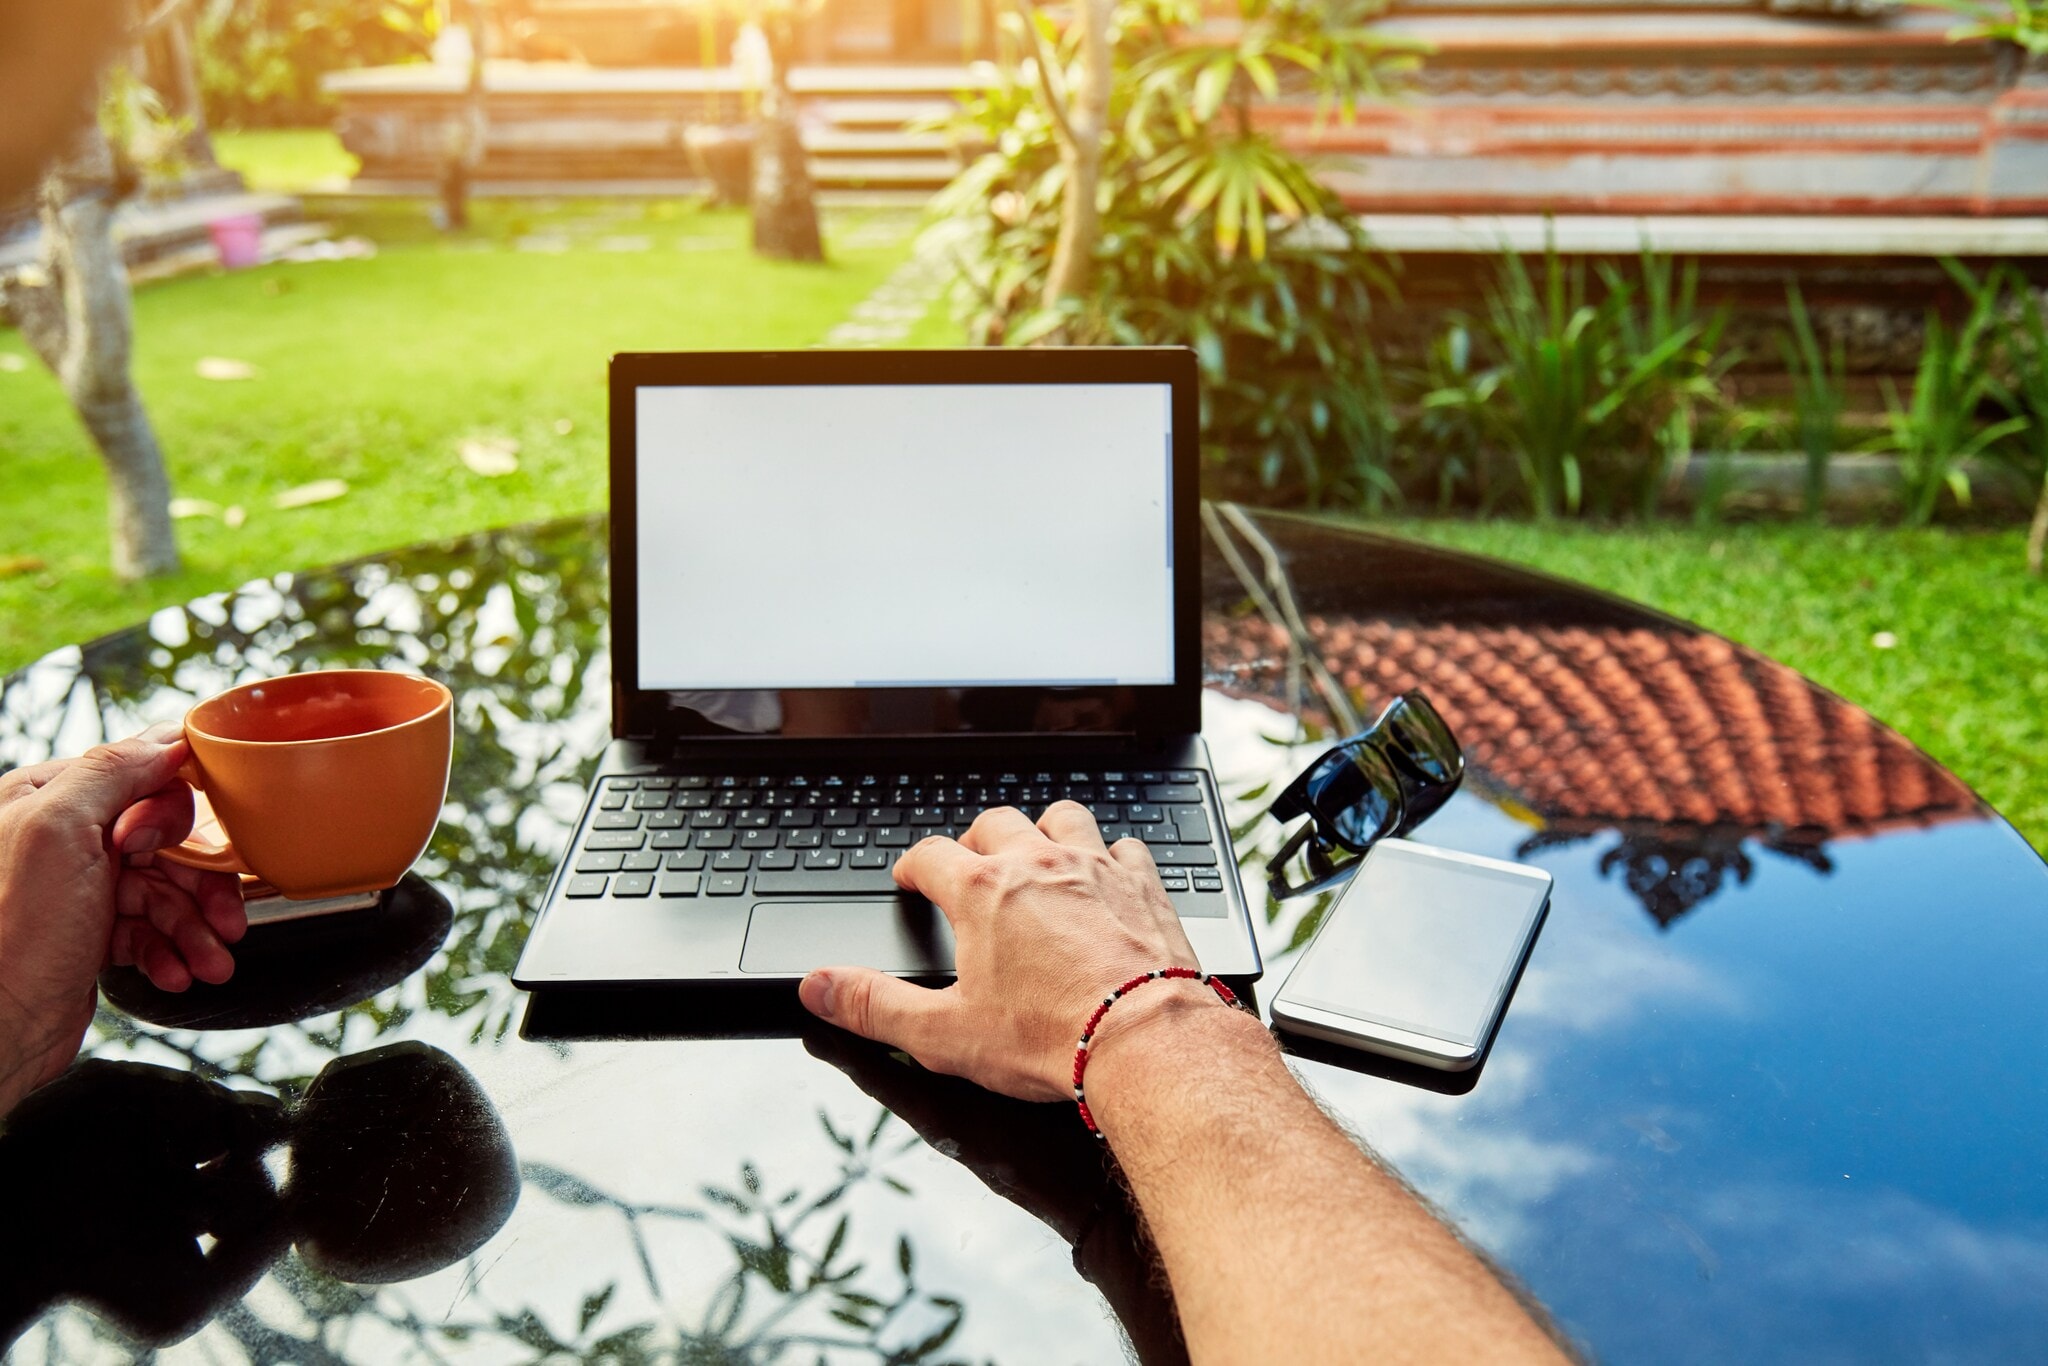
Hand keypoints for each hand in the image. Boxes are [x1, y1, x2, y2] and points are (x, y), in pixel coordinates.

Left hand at [0, 727, 245, 1107]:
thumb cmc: (11, 934)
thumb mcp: (59, 831)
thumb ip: (112, 772)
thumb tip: (170, 737)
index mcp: (50, 797)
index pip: (145, 781)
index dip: (172, 819)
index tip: (167, 852)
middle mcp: (65, 837)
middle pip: (169, 843)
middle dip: (202, 889)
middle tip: (226, 924)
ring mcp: (81, 888)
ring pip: (168, 893)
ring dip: (196, 931)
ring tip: (209, 964)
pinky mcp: (92, 934)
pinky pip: (152, 932)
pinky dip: (172, 953)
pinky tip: (176, 974)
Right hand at [797, 801, 1227, 1101]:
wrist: (1144, 1040)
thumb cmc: (1051, 1037)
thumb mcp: (943, 1033)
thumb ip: (873, 1005)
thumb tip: (819, 988)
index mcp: (982, 893)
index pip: (930, 855)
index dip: (912, 866)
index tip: (911, 878)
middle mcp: (1037, 864)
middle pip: (994, 823)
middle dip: (974, 840)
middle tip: (969, 866)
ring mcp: (1095, 868)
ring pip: (1062, 817)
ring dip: (1044, 830)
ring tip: (1036, 854)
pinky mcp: (1143, 884)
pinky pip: (1125, 846)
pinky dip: (1110, 855)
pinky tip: (1107, 875)